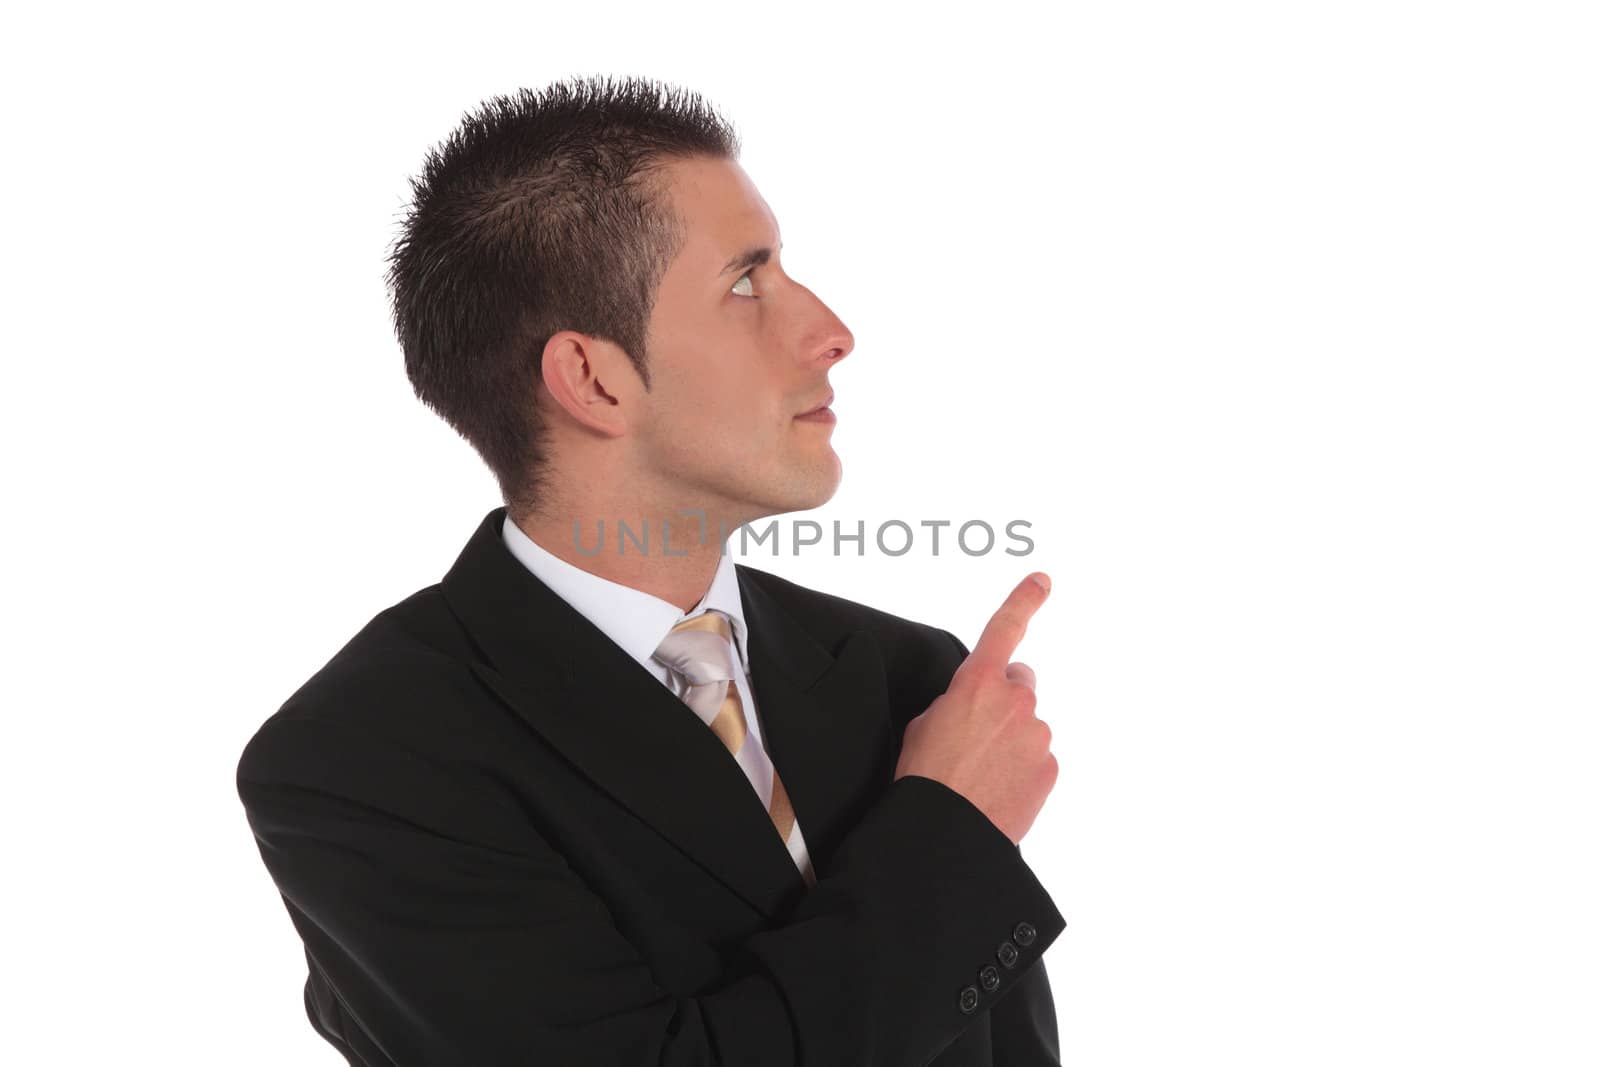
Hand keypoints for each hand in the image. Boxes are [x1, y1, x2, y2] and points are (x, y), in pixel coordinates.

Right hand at [894, 573, 1057, 844]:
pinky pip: (1037, 758)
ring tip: (980, 771)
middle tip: (978, 732)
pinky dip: (1021, 769)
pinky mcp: (1050, 768)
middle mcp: (1016, 702)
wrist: (945, 829)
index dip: (1023, 601)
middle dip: (1004, 700)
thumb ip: (958, 701)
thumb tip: (975, 708)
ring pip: (1028, 726)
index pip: (1004, 630)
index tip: (1042, 581)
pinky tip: (996, 787)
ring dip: (1010, 740)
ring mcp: (1037, 735)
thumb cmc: (925, 776)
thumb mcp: (925, 723)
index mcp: (978, 683)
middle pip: (1020, 685)